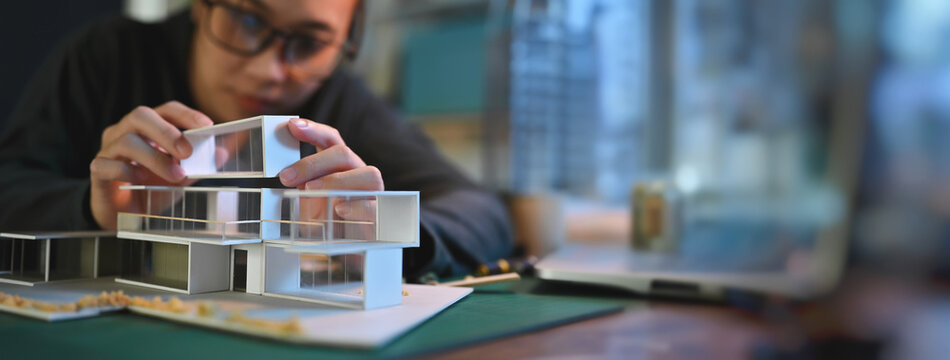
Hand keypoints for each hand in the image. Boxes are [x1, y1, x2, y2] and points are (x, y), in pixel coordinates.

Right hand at [89, 101, 213, 228]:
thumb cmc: (151, 188)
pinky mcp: (97, 170)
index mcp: (148, 128)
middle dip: (167, 132)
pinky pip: (106, 164)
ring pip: (127, 140)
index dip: (186, 114)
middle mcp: (125, 132)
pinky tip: (140, 181)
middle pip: (141, 115)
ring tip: (175, 175)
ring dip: (155, 158)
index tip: (207, 125)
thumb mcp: (180, 176)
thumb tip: (222, 153)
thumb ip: (198, 165)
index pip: (167, 110)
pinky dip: (126, 171)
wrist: (126, 214)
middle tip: (187, 151)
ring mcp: (109, 149)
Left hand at [279, 118, 381, 235]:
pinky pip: (376, 205)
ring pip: (369, 174)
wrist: (348, 247)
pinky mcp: (381, 214)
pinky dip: (357, 206)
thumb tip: (285, 176)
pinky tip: (339, 209)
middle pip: (344, 154)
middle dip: (312, 163)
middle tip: (286, 178)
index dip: (314, 129)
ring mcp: (373, 192)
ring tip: (311, 191)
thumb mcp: (308, 202)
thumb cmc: (328, 219)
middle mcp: (359, 173)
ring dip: (336, 181)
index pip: (331, 139)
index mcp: (340, 166)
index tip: (293, 126)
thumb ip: (300, 187)